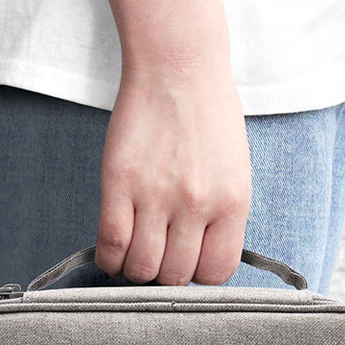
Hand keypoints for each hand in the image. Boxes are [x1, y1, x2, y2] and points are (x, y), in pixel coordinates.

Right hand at [95, 63, 251, 284]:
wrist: (179, 67)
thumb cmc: (209, 120)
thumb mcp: (235, 174)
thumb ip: (221, 220)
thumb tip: (198, 262)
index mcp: (233, 204)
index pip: (216, 273)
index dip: (199, 275)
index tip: (188, 261)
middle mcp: (197, 204)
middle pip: (175, 276)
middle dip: (165, 275)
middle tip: (159, 255)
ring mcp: (157, 195)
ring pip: (142, 267)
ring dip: (137, 269)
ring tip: (137, 250)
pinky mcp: (120, 183)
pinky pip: (111, 244)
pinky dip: (110, 258)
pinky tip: (115, 251)